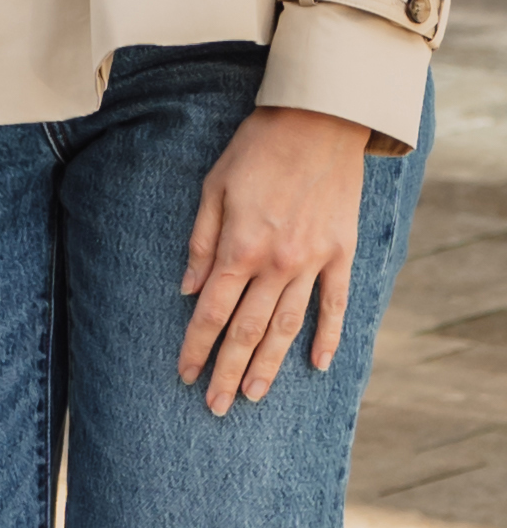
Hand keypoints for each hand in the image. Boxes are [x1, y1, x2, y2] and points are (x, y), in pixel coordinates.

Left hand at [179, 107, 375, 412]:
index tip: (185, 375)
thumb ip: (200, 242)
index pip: (212, 313)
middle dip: (229, 371)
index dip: (197, 347)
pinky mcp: (342, 254)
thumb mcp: (212, 187)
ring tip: (254, 396)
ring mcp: (313, 262)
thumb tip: (188, 290)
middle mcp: (276, 264)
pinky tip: (318, 365)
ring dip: (270, 366)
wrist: (317, 121)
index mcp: (239, 248)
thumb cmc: (255, 149)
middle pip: (248, 331)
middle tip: (216, 407)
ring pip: (288, 327)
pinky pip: (335, 305)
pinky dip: (328, 337)